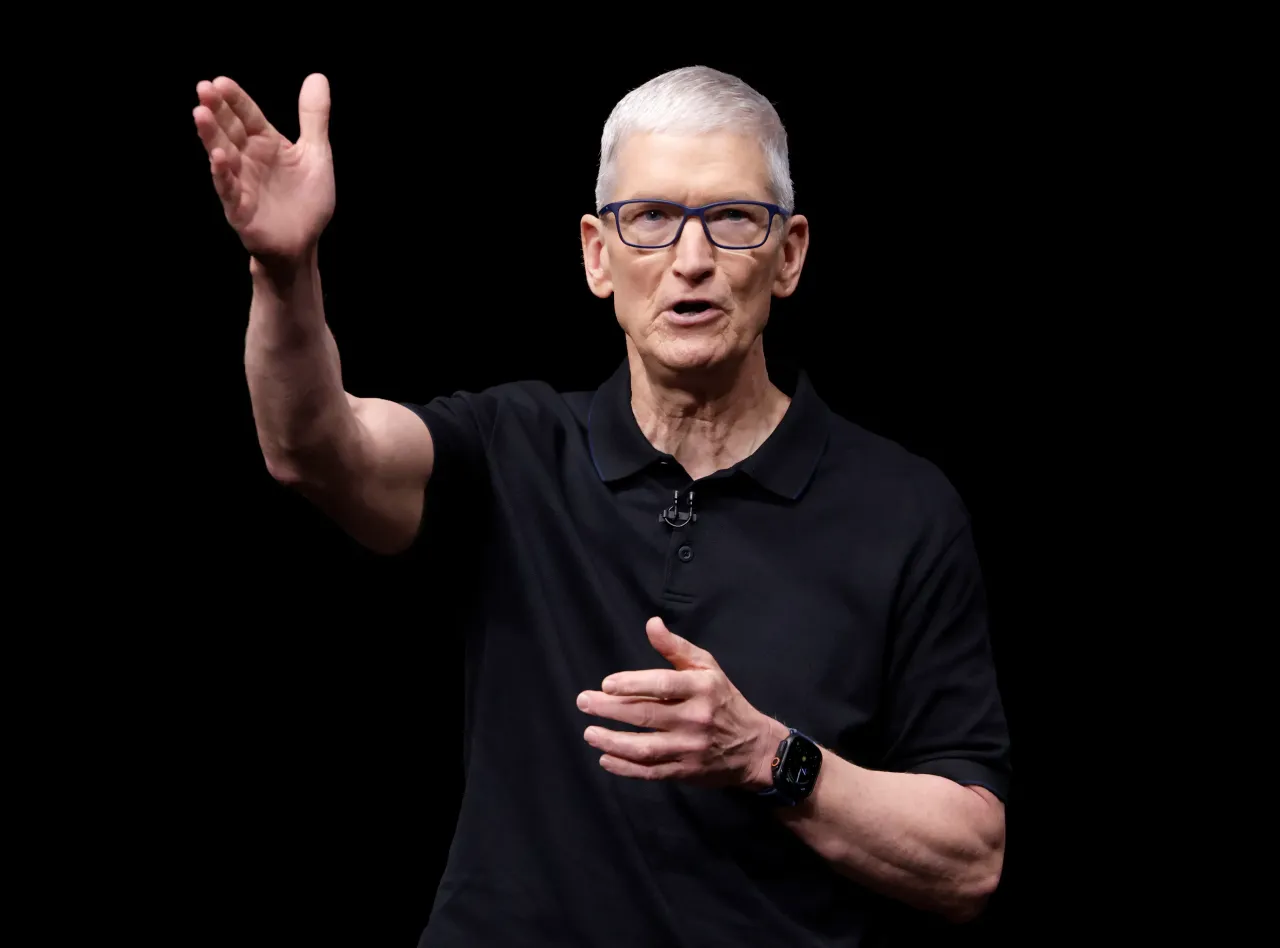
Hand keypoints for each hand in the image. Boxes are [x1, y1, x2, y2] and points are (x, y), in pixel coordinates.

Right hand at [192, 74, 335, 264]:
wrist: (304, 243)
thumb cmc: (307, 200)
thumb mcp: (316, 154)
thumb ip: (314, 118)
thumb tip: (317, 76)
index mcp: (266, 143)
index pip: (247, 115)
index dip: (235, 100)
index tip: (221, 81)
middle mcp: (248, 159)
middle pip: (230, 130)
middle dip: (216, 110)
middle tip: (203, 88)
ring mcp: (241, 183)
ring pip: (223, 155)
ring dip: (211, 136)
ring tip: (200, 113)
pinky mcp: (240, 210)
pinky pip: (229, 190)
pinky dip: (223, 175)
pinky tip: (218, 157)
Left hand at [576, 617, 787, 789]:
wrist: (754, 748)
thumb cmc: (724, 701)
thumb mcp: (707, 668)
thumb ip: (676, 648)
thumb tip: (651, 624)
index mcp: (701, 688)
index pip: (662, 685)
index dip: (632, 684)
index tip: (606, 684)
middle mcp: (695, 718)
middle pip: (646, 715)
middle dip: (610, 709)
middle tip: (584, 702)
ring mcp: (690, 748)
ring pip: (644, 747)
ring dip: (612, 741)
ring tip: (590, 733)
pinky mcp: (685, 772)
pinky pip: (650, 771)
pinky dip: (625, 767)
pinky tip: (605, 758)